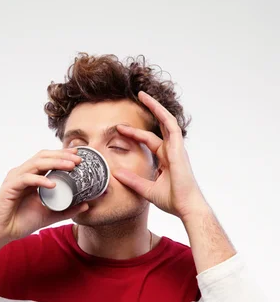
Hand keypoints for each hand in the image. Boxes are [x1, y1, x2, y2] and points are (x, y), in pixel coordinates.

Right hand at [0, 148, 88, 249]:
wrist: (0, 233)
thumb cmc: (20, 222)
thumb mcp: (49, 215)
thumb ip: (67, 210)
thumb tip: (86, 204)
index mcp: (31, 177)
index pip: (47, 159)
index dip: (63, 155)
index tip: (80, 156)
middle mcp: (22, 174)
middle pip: (43, 157)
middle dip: (62, 155)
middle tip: (78, 159)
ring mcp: (15, 179)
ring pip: (36, 164)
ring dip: (55, 163)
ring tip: (70, 167)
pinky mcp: (9, 188)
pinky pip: (26, 179)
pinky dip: (40, 180)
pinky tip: (53, 184)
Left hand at [114, 90, 207, 219]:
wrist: (185, 207)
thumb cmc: (172, 200)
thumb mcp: (146, 189)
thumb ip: (132, 180)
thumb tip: (116, 173)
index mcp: (166, 159)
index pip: (149, 140)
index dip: (134, 134)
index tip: (119, 129)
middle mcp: (172, 150)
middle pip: (158, 126)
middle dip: (148, 112)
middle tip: (135, 99)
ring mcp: (176, 148)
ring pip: (165, 121)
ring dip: (155, 107)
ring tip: (142, 94)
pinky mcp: (179, 148)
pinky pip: (170, 126)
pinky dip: (162, 114)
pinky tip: (153, 104)